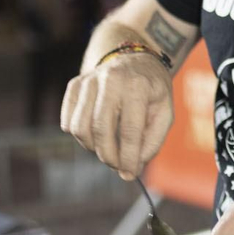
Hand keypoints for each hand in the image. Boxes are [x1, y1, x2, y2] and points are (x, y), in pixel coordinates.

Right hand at [60, 51, 173, 179]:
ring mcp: (90, 80)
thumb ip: (153, 140)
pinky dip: (79, 135)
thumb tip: (133, 166)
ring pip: (80, 127)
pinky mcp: (75, 84)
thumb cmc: (152, 91)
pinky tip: (95, 134)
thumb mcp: (165, 112)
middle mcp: (111, 79)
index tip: (130, 174)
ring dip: (93, 147)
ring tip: (108, 148)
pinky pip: (68, 120)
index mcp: (137, 85)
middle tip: (118, 165)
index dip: (129, 158)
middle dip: (109, 156)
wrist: (135, 60)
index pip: (130, 130)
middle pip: (101, 130)